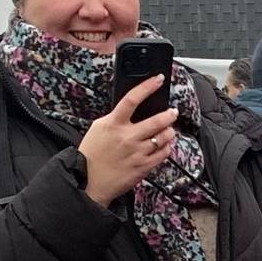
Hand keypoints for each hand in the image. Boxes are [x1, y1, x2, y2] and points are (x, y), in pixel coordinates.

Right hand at [80, 75, 180, 205]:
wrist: (89, 181)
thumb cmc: (91, 154)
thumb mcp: (99, 128)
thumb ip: (115, 118)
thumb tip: (131, 109)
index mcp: (113, 124)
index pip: (132, 99)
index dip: (147, 87)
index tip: (158, 79)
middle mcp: (127, 137)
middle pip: (156, 120)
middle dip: (169, 114)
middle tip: (173, 112)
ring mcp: (137, 152)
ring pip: (163, 137)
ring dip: (169, 131)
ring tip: (169, 130)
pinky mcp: (143, 167)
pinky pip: (163, 154)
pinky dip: (167, 147)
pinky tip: (164, 145)